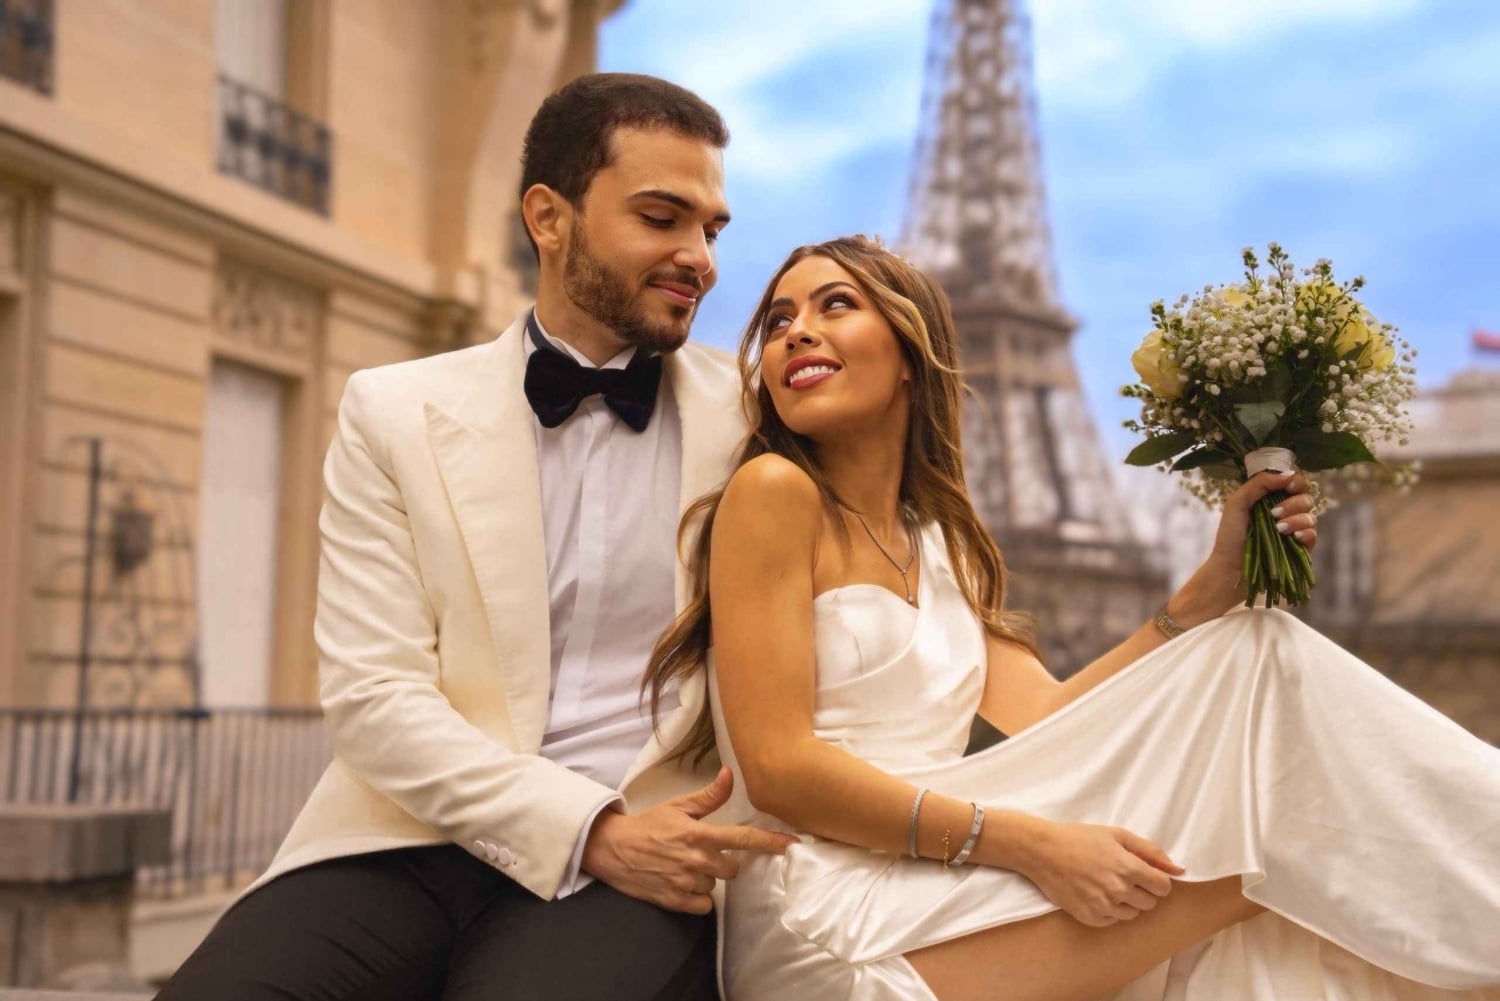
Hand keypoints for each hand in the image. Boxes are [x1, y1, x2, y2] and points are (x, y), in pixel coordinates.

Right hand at [580, 766, 798, 914]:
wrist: (611, 849)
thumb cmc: (646, 825)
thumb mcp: (677, 806)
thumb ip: (708, 797)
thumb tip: (729, 774)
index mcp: (700, 834)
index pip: (744, 838)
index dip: (771, 842)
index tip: (793, 845)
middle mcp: (697, 860)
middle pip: (733, 868)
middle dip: (722, 861)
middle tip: (699, 852)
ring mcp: (686, 882)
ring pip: (715, 885)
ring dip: (705, 877)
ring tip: (682, 865)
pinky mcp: (675, 901)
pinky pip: (702, 905)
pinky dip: (695, 897)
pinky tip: (679, 882)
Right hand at [1012, 819, 1183, 927]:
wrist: (1042, 851)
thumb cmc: (1080, 838)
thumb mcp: (1117, 835)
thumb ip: (1151, 852)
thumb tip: (1179, 869)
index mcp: (1128, 868)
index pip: (1163, 888)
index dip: (1156, 880)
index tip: (1144, 874)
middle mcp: (1118, 890)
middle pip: (1150, 903)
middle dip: (1142, 891)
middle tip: (1122, 876)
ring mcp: (1103, 906)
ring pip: (1132, 914)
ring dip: (1126, 902)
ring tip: (1107, 884)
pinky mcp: (1089, 917)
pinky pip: (1112, 921)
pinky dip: (1109, 910)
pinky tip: (1095, 893)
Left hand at [1172, 470, 1318, 625]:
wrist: (1231, 567)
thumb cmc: (1230, 535)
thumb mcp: (1237, 502)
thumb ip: (1259, 484)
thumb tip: (1288, 474)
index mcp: (1272, 498)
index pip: (1295, 482)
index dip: (1297, 481)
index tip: (1288, 486)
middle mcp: (1286, 512)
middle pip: (1307, 497)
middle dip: (1293, 503)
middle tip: (1274, 514)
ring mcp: (1294, 530)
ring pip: (1311, 516)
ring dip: (1296, 519)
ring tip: (1278, 529)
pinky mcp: (1300, 548)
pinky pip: (1313, 535)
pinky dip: (1305, 534)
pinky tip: (1292, 538)